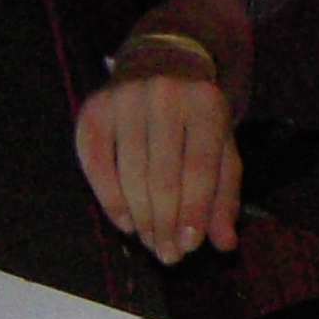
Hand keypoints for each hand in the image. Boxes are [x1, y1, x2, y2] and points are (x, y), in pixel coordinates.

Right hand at [75, 59, 242, 263]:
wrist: (161, 63)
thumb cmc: (196, 117)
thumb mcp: (221, 146)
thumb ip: (224, 193)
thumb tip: (225, 244)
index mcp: (205, 103)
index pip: (200, 169)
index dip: (194, 213)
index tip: (189, 246)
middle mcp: (164, 96)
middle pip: (163, 178)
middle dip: (166, 224)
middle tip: (167, 254)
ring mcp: (125, 99)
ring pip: (131, 176)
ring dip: (141, 219)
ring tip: (151, 243)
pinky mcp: (93, 109)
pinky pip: (97, 166)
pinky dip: (110, 200)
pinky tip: (125, 223)